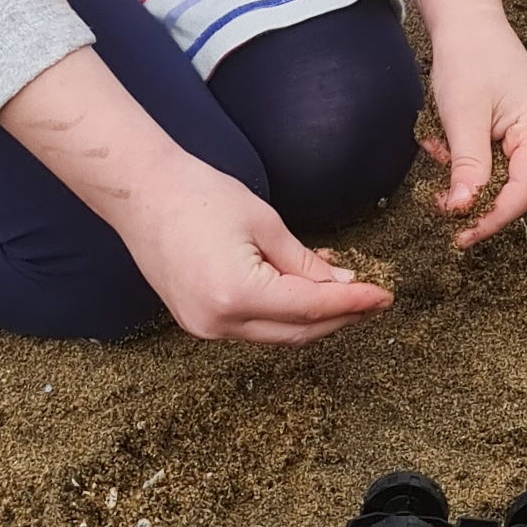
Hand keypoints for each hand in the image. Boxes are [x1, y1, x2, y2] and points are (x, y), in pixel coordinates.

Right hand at [0, 47, 394, 344]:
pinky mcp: (197, 321)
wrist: (141, 193)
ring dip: (313, 317)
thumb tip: (343, 283)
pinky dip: (283, 313)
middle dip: (339, 317)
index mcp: (237, 295)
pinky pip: (253, 326)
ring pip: (276, 334)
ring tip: (345, 291)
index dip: (353, 302)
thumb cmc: (201, 195)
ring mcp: (204, 327)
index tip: (385, 296)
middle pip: (297, 332)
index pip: (311, 307)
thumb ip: (305, 261)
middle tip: (373, 298)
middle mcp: (219, 322)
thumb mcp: (265, 223)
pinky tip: (304, 290)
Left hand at [394, 0, 526, 248]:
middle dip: (472, 191)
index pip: (524, 192)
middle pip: (514, 188)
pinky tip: (446, 135)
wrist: (469, 22)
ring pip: (502, 176)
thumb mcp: (463, 116)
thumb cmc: (468, 59)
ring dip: (465, 171)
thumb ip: (468, 167)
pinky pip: (497, 160)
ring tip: (437, 143)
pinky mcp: (524, 130)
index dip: (492, 218)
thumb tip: (463, 213)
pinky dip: (468, 157)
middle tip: (435, 193)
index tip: (458, 236)